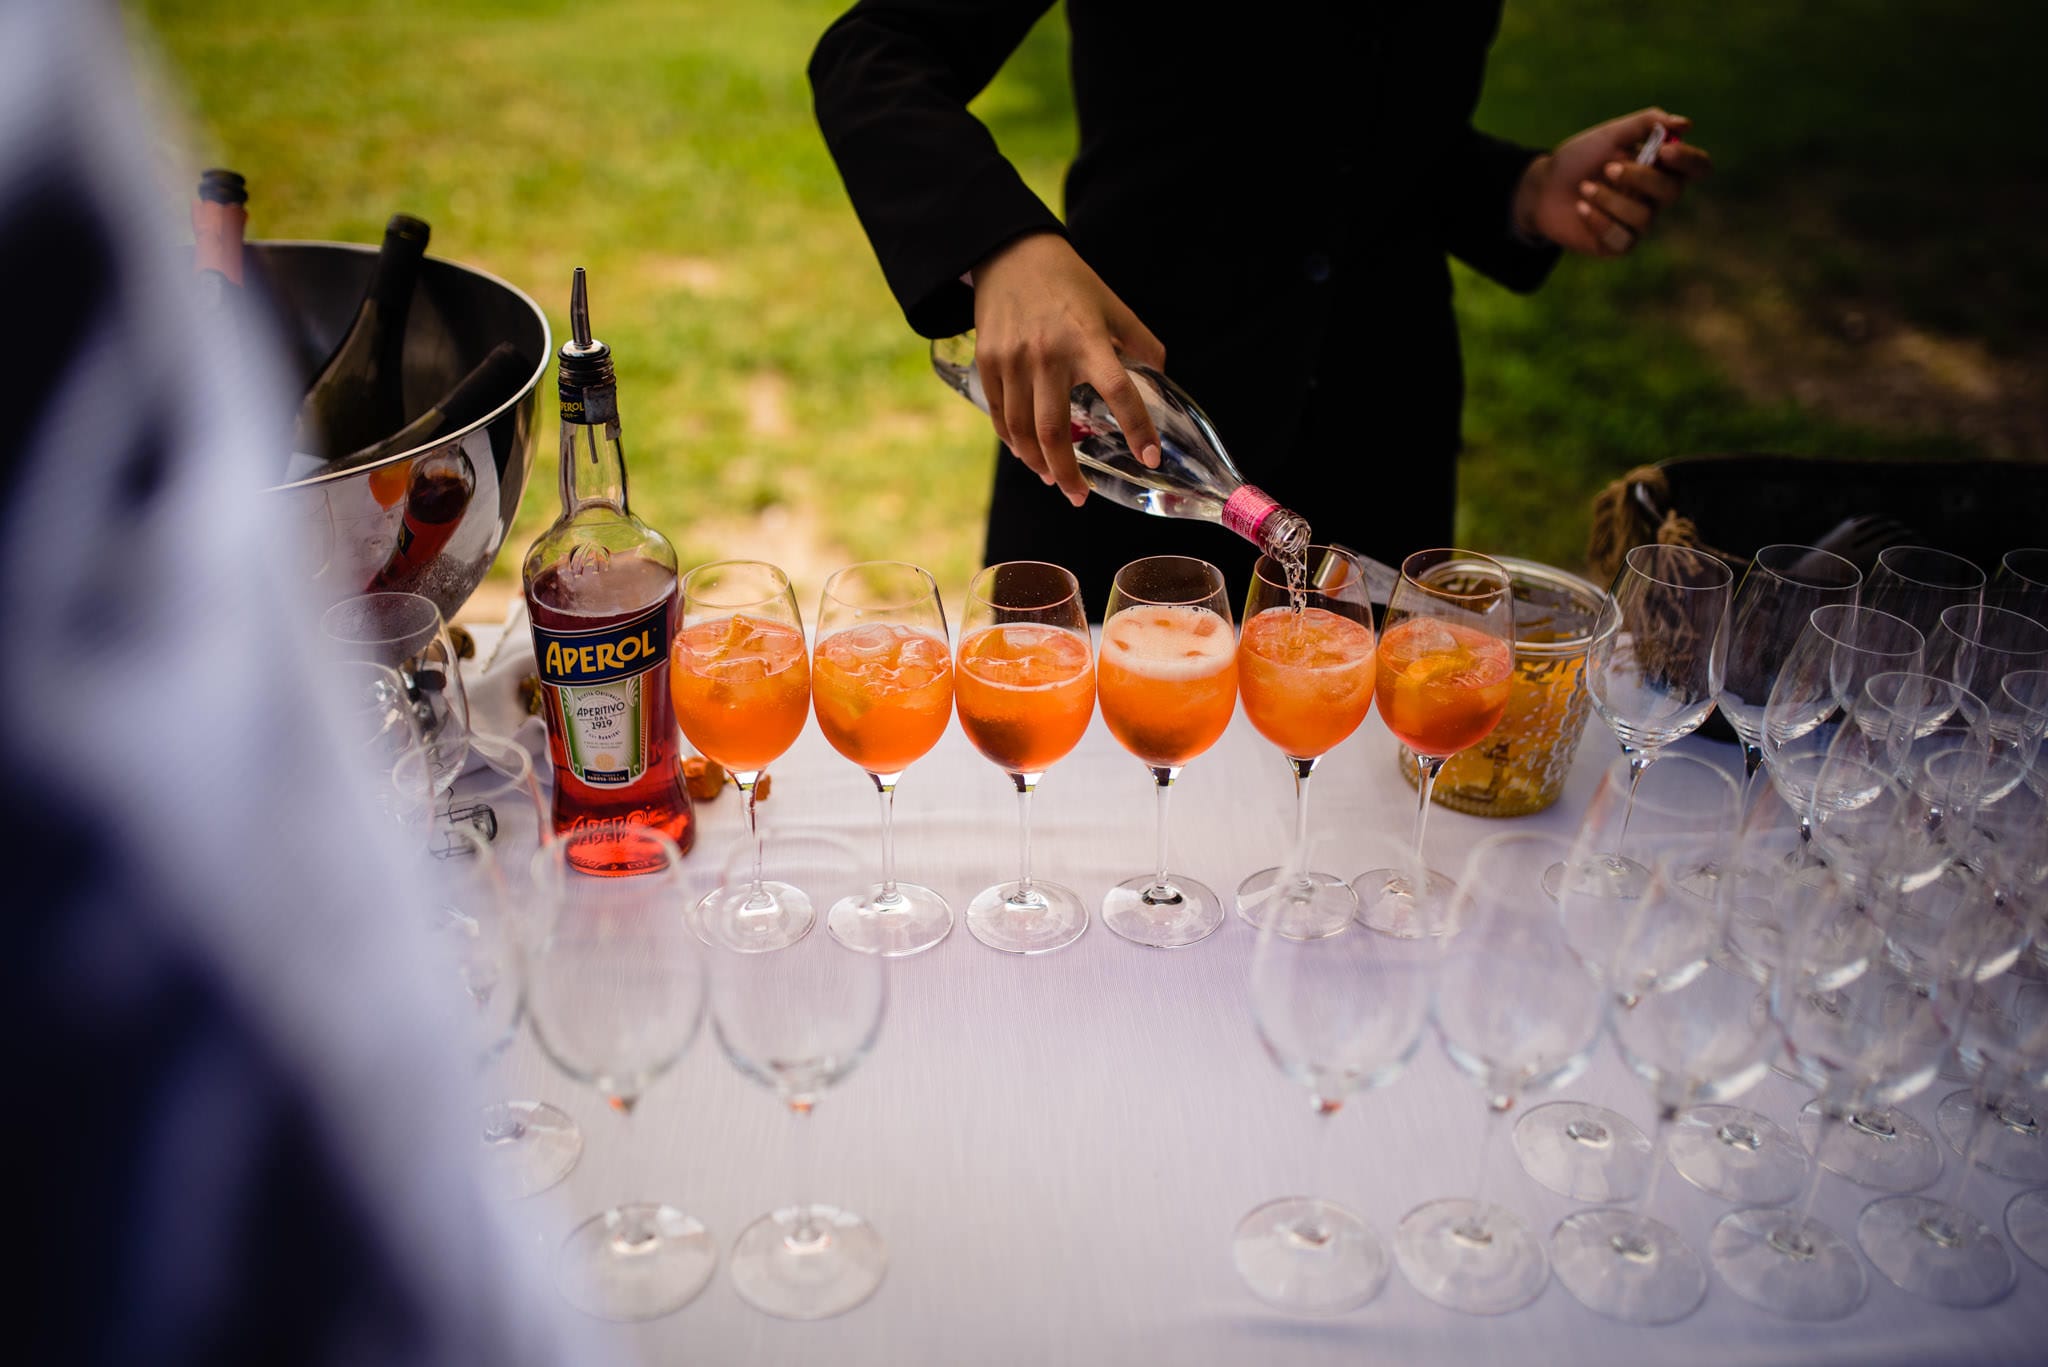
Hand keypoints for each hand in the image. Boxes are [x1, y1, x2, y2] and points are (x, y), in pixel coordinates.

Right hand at [970, 231, 1165, 506]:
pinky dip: (1014, 442)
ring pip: (1022, 430)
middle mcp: (1048, 354)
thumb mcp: (1112, 304)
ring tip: (1054, 480)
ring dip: (1038, 464)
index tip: (1149, 457)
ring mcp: (1013, 360)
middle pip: (1054, 429)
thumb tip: (1161, 375)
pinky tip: (1028, 456)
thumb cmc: (1069, 281)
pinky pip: (1000, 415)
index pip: (1118, 391)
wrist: (1010, 254)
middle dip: (1068, 473)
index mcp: (1087, 339)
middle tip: (1080, 497)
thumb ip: (1139, 341)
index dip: (1137, 428)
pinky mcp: (988, 362)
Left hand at [1513, 108, 1711, 257]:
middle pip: (1672, 192)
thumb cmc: (1580, 159)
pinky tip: (1580, 208)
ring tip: (1584, 188)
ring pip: (1644, 216)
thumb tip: (1685, 124)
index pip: (1697, 167)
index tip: (1665, 150)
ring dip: (1610, 199)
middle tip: (1609, 167)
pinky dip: (1599, 220)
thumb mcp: (1610, 134)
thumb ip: (1646, 124)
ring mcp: (1638, 223)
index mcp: (1661, 168)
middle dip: (1641, 177)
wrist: (1541, 188)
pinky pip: (1622, 238)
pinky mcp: (1618, 244)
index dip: (1689, 160)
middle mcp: (1656, 197)